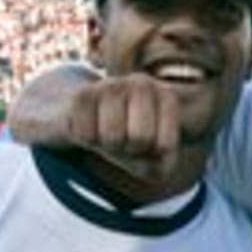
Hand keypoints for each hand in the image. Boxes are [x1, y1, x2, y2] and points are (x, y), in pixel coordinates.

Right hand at [9, 66, 180, 185]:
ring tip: (107, 134)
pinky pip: (87, 136)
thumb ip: (160, 167)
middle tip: (124, 140)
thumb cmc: (128, 140)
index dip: (152, 157)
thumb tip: (150, 164)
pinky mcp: (83, 93)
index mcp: (168, 98)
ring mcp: (112, 84)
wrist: (86, 117)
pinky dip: (86, 141)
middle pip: (140, 138)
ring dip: (107, 147)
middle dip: (129, 150)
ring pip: (112, 138)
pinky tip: (89, 126)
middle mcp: (142, 84)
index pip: (165, 145)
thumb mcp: (153, 159)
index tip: (148, 146)